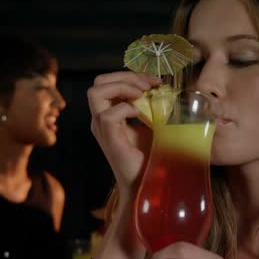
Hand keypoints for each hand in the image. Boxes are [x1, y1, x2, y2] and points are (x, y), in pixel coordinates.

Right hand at [87, 72, 160, 192]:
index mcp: (108, 113)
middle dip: (124, 76)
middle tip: (148, 86)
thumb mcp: (151, 124)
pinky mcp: (109, 139)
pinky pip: (108, 115)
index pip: (107, 82)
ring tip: (143, 94)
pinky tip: (142, 115)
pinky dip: (126, 108)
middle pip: (98, 82)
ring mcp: (102, 129)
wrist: (146, 182)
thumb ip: (150, 106)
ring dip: (123, 87)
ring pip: (96, 92)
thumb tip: (162, 88)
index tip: (154, 81)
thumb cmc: (148, 156)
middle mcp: (100, 119)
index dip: (129, 76)